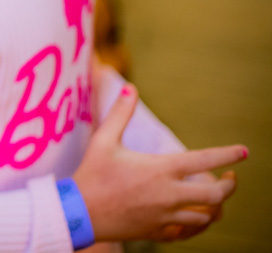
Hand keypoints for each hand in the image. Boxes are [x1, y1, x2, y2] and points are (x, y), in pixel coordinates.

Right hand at [72, 84, 246, 242]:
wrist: (78, 213)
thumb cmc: (91, 173)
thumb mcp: (103, 140)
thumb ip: (120, 114)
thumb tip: (130, 87)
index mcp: (159, 170)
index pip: (204, 160)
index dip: (228, 154)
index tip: (243, 151)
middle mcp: (168, 194)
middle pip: (216, 195)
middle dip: (230, 186)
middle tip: (232, 178)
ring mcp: (165, 216)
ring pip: (206, 217)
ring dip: (216, 207)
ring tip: (215, 198)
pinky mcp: (158, 231)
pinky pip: (188, 233)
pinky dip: (197, 225)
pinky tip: (195, 217)